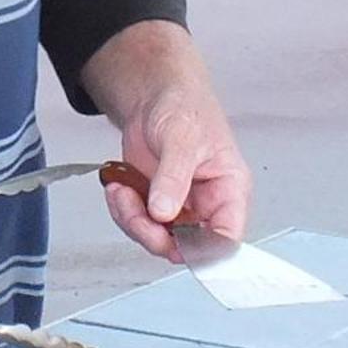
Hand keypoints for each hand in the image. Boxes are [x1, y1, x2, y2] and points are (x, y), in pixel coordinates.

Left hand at [80, 22, 250, 261]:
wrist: (153, 95)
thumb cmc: (183, 106)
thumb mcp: (181, 138)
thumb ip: (173, 178)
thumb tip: (165, 212)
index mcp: (229, 190)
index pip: (227, 237)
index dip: (204, 252)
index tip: (176, 245)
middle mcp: (207, 205)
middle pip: (187, 248)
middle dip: (155, 235)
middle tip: (136, 214)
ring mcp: (179, 207)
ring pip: (158, 239)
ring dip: (133, 221)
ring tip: (122, 190)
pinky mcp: (155, 205)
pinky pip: (138, 224)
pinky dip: (123, 211)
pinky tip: (118, 187)